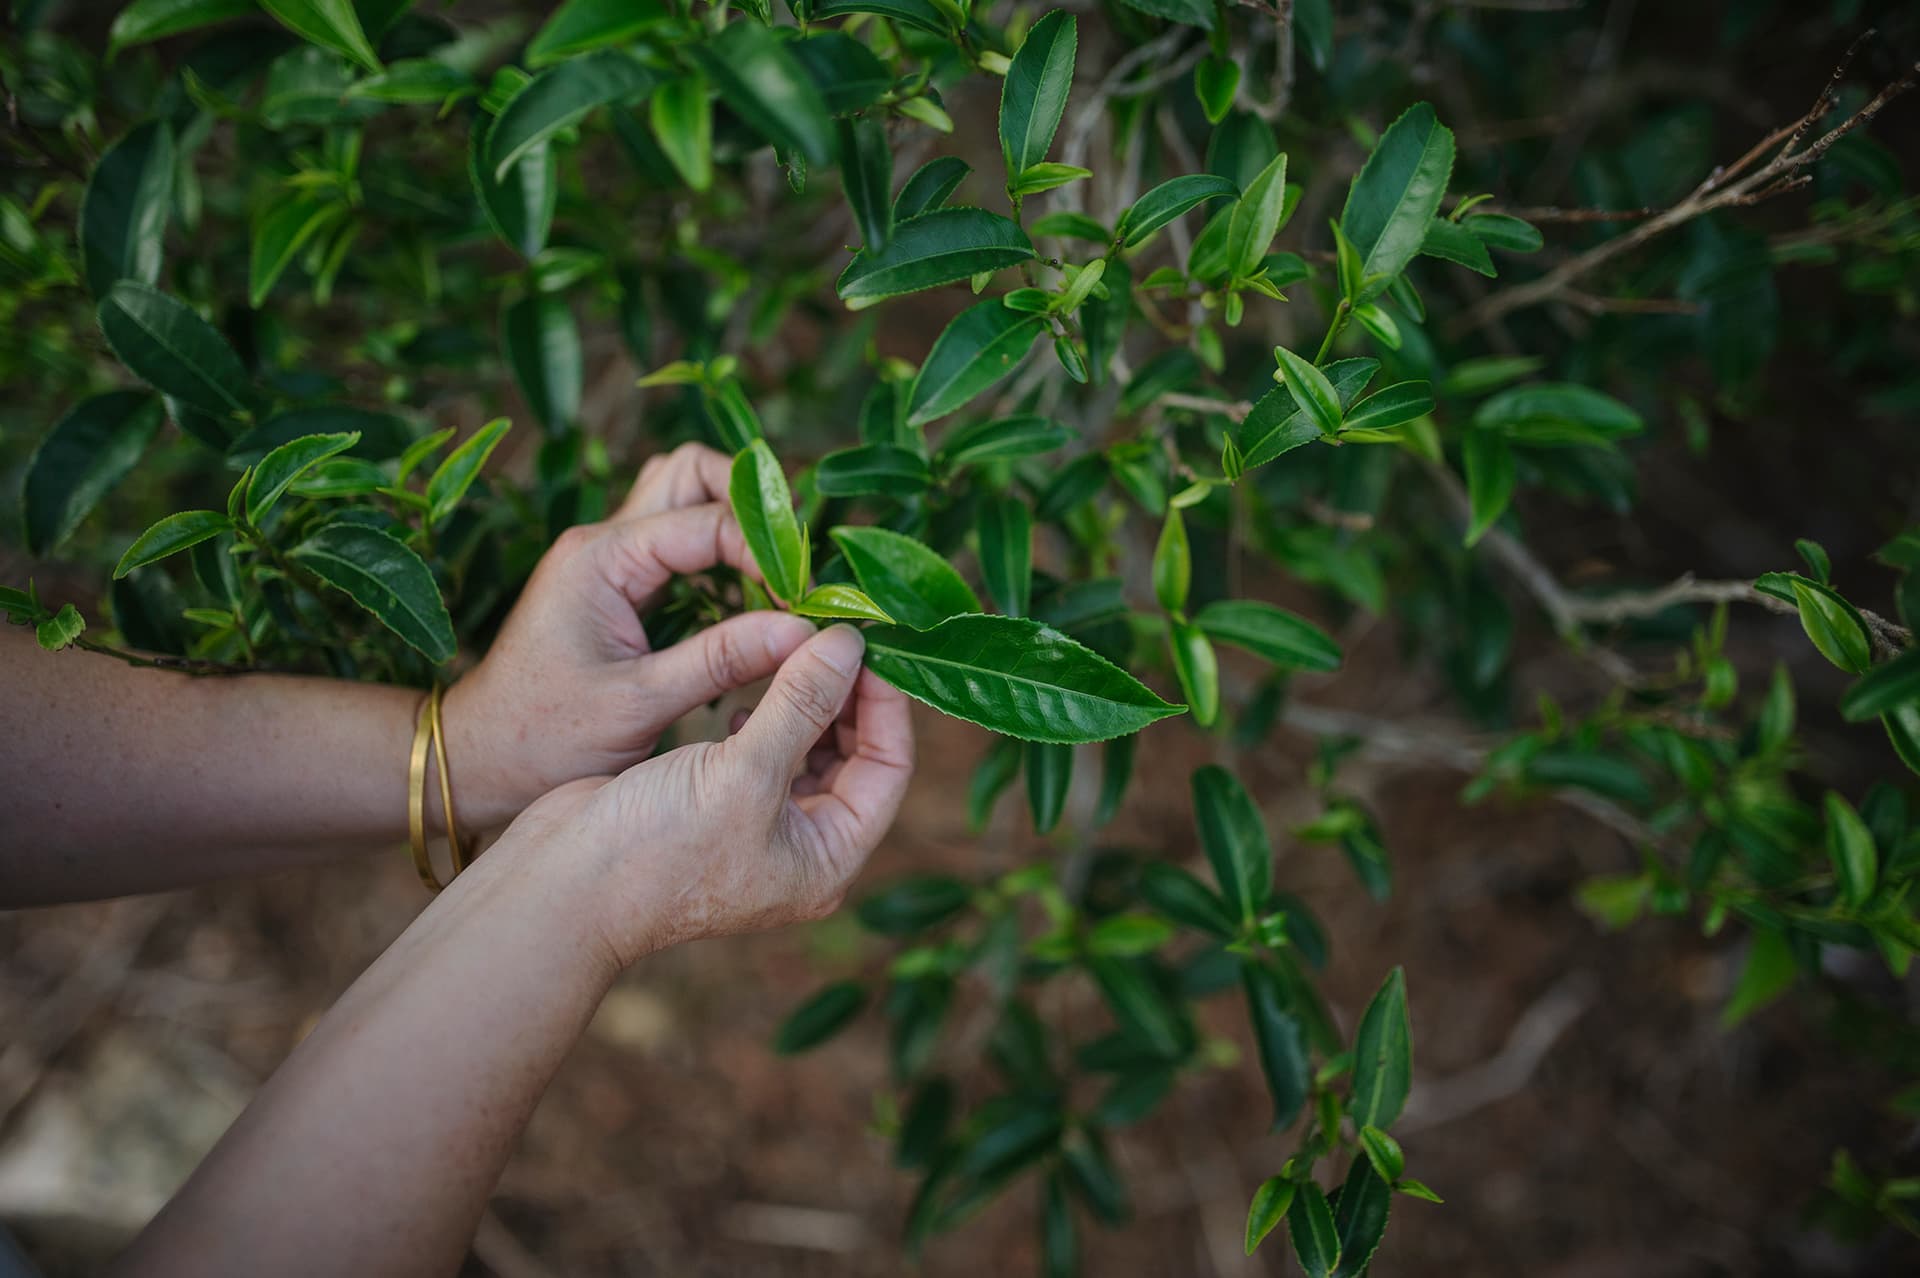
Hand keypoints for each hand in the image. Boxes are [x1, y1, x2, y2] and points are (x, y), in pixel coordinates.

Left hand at [442, 443, 817, 827]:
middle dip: (753, 505)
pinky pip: (682, 545)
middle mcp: (603, 541)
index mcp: (600, 558)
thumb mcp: (640, 703)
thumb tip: (805, 633)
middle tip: (796, 566)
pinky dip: (724, 562)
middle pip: (693, 473)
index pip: (708, 521)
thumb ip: (723, 660)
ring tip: (781, 584)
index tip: (806, 602)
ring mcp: (610, 559)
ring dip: (738, 527)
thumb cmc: (544, 737)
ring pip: (687, 499)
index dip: (768, 553)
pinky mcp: (620, 585)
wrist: (479, 761)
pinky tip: (752, 608)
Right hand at [520, 624, 915, 965]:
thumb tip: (850, 644)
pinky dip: (764, 720)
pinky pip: (764, 755)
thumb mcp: (744, 770)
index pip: (889, 769)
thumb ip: (801, 704)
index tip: (867, 645)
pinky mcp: (716, 808)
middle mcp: (802, 850)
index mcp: (827, 859)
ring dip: (805, 703)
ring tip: (793, 652)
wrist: (560, 885)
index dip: (885, 704)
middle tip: (832, 636)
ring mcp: (758, 831)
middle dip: (846, 697)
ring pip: (807, 752)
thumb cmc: (657, 845)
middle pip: (854, 759)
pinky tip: (742, 700)